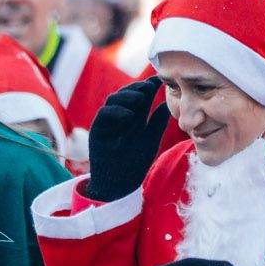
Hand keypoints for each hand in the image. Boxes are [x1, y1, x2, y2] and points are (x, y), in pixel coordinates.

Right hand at [85, 78, 168, 203]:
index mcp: (134, 118)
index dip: (149, 87)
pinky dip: (116, 111)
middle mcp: (120, 117)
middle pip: (126, 94)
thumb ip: (157, 123)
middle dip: (138, 88)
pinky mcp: (98, 130)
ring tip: (141, 99)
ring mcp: (108, 123)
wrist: (119, 184)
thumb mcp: (150, 140)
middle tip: (149, 86)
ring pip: (114, 100)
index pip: (140, 97)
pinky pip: (104, 114)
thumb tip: (166, 104)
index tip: (160, 81)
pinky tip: (129, 116)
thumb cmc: (134, 164)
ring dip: (127, 96)